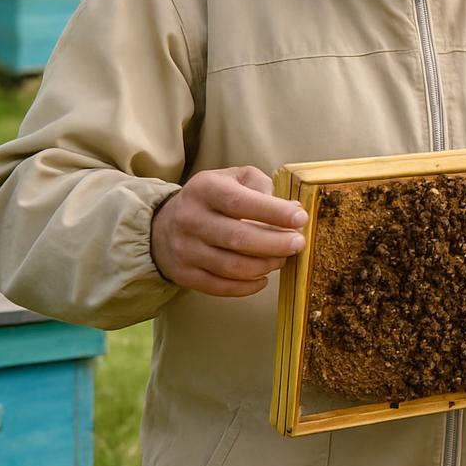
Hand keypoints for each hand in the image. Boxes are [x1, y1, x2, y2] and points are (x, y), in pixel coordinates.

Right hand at [150, 166, 308, 296]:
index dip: (273, 212)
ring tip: (282, 259)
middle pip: (238, 238)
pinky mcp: (184, 274)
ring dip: (264, 265)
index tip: (300, 219)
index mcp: (204, 189)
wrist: (165, 224)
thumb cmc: (214, 198)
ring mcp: (185, 249)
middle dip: (275, 243)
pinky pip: (220, 286)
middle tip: (298, 244)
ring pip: (231, 266)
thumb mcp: (234, 179)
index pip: (240, 202)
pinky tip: (263, 277)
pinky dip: (247, 286)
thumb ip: (263, 187)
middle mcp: (190, 219)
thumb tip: (293, 210)